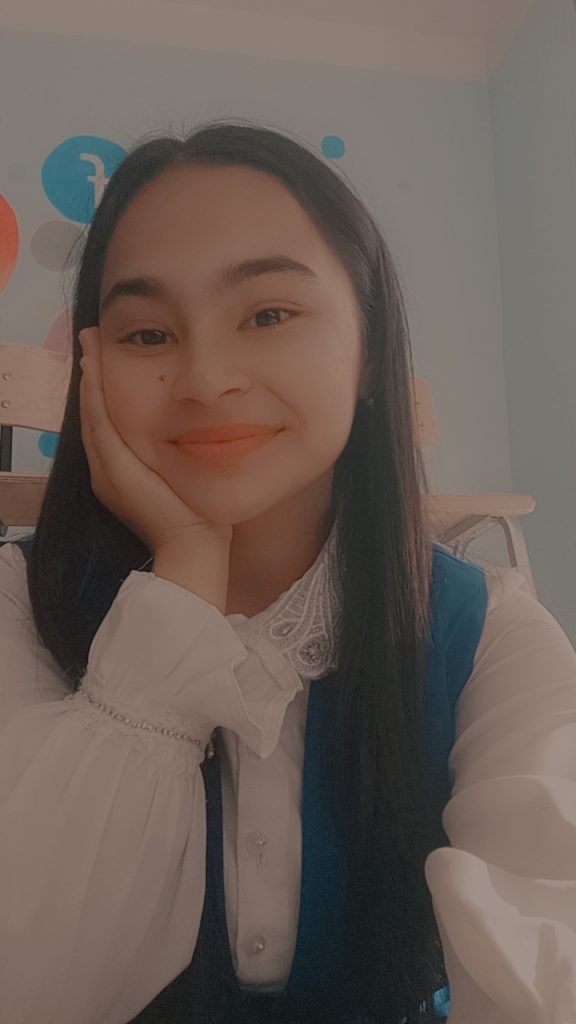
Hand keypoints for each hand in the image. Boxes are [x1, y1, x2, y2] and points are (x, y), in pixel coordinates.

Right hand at [78, 327, 232, 554]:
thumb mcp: (182, 473)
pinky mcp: (114, 469)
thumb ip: (176, 451)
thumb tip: (196, 426)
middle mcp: (106, 470)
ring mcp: (106, 470)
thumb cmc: (197, 515)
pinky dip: (94, 395)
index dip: (102, 390)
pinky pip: (99, 423)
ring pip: (91, 414)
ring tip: (88, 346)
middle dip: (90, 376)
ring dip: (89, 378)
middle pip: (93, 413)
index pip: (107, 422)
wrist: (193, 546)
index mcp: (120, 473)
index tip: (104, 359)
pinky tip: (93, 370)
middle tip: (90, 342)